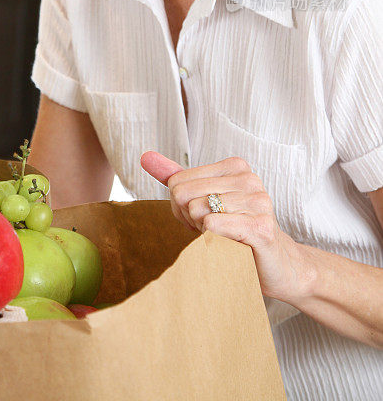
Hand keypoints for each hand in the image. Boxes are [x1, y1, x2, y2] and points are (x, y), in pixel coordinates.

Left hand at [140, 150, 309, 302]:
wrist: (278, 267)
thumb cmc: (236, 233)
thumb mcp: (203, 201)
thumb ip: (177, 178)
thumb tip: (145, 157)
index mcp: (234, 166)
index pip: (177, 181)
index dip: (181, 207)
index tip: (203, 219)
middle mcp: (248, 178)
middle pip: (183, 195)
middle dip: (189, 220)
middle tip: (211, 232)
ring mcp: (258, 201)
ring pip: (197, 211)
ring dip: (203, 233)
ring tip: (224, 240)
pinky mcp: (261, 227)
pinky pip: (213, 226)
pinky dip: (212, 240)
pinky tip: (230, 246)